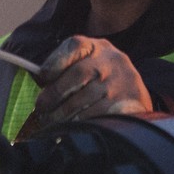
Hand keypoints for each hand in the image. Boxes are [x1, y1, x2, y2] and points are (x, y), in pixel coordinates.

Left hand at [33, 36, 152, 123]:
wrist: (134, 94)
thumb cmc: (98, 78)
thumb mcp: (85, 63)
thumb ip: (64, 68)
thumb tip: (39, 82)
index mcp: (96, 46)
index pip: (73, 46)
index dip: (54, 63)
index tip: (42, 78)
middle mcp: (110, 60)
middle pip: (76, 75)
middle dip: (54, 94)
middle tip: (41, 107)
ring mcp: (120, 81)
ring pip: (84, 99)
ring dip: (62, 113)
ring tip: (50, 120)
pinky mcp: (126, 103)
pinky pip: (95, 115)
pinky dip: (78, 122)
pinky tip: (70, 126)